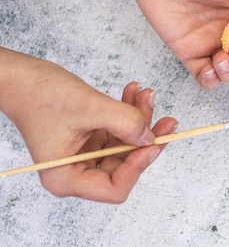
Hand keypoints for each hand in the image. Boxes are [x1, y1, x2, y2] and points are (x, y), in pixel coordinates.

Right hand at [0, 49, 177, 202]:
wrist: (23, 76)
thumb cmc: (41, 95)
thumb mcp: (90, 107)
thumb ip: (124, 123)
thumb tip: (151, 137)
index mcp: (67, 178)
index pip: (115, 188)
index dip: (138, 167)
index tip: (154, 143)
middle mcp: (76, 171)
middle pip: (125, 165)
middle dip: (146, 139)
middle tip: (167, 120)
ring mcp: (85, 154)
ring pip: (126, 144)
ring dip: (140, 119)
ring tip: (146, 94)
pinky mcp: (90, 138)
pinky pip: (119, 130)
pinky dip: (129, 112)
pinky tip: (134, 92)